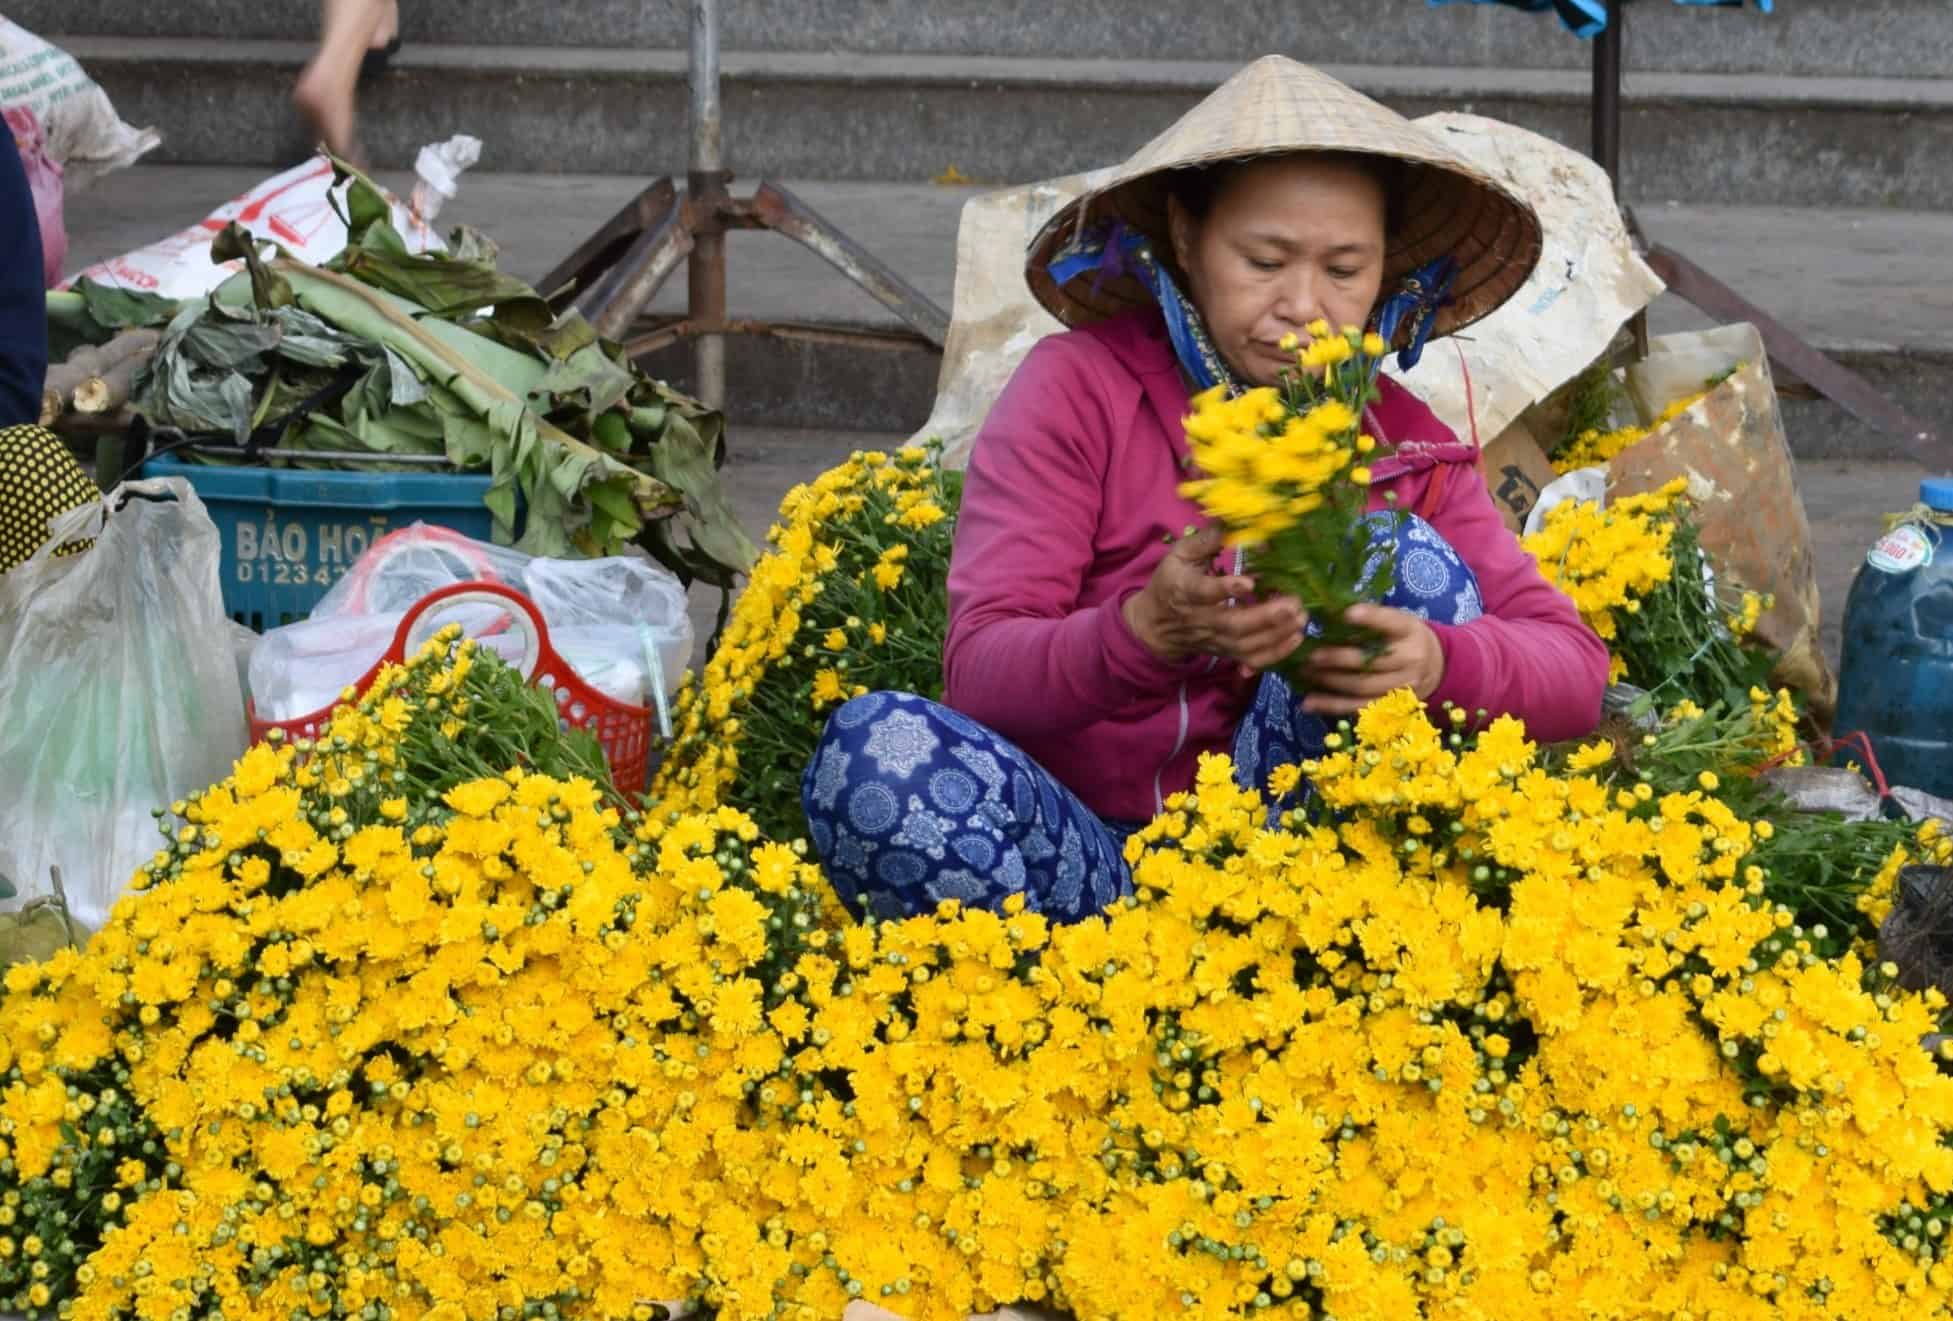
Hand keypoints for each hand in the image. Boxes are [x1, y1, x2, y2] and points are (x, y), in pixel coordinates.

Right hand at [1123, 526, 1307, 669]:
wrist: (1155, 625)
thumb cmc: (1170, 582)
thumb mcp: (1179, 555)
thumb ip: (1205, 540)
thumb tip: (1232, 522)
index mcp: (1185, 590)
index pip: (1203, 593)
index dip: (1225, 590)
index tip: (1249, 582)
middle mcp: (1200, 619)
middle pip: (1233, 624)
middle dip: (1266, 616)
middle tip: (1293, 603)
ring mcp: (1215, 639)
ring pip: (1246, 644)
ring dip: (1277, 634)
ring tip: (1302, 618)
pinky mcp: (1226, 652)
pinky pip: (1251, 659)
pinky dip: (1275, 653)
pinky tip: (1296, 638)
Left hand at [1297, 604, 1445, 716]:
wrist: (1435, 667)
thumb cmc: (1403, 638)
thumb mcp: (1396, 621)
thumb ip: (1371, 619)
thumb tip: (1328, 614)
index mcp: (1409, 630)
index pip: (1390, 622)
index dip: (1369, 618)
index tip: (1346, 613)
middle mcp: (1410, 658)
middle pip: (1370, 660)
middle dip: (1336, 658)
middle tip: (1310, 655)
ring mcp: (1402, 685)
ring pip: (1361, 686)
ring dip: (1329, 681)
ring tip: (1305, 673)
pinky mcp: (1390, 705)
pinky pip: (1358, 707)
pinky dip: (1331, 706)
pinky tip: (1309, 702)